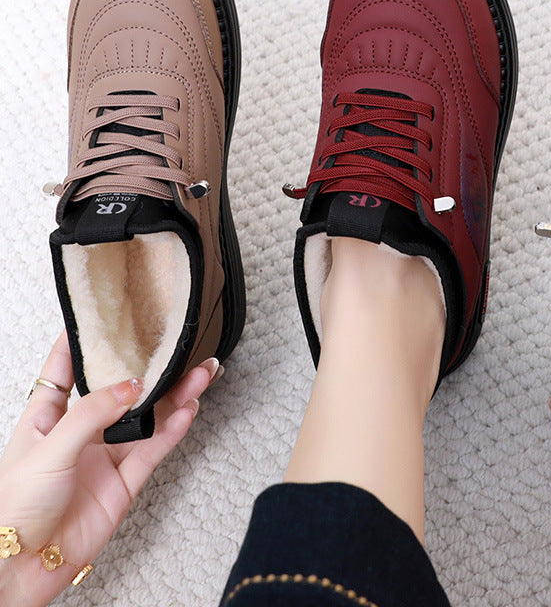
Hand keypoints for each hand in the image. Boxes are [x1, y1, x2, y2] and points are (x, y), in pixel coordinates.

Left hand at [0, 331, 218, 606]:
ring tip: (200, 374)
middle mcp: (79, 433)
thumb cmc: (14, 509)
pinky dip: (174, 428)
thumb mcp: (48, 447)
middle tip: (176, 350)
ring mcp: (104, 457)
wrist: (25, 566)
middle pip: (120, 392)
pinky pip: (154, 447)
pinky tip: (188, 410)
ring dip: (174, 396)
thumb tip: (132, 386)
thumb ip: (92, 414)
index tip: (96, 318)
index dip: (77, 345)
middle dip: (148, 370)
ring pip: (147, 417)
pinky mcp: (124, 482)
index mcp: (46, 418)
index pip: (62, 372)